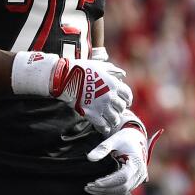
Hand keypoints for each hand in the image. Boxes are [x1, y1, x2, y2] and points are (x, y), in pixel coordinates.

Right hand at [11, 51, 131, 133]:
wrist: (66, 78)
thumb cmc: (81, 69)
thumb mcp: (99, 65)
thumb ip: (112, 70)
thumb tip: (122, 74)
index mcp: (113, 84)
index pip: (127, 94)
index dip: (127, 99)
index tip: (126, 101)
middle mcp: (110, 97)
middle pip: (121, 107)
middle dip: (119, 108)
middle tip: (115, 109)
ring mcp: (102, 107)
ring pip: (115, 119)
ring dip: (113, 119)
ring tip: (110, 119)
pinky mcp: (93, 116)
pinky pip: (104, 126)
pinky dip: (105, 128)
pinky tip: (104, 127)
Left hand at [85, 119, 162, 194]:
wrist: (136, 139)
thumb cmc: (125, 139)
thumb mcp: (114, 139)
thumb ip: (103, 148)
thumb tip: (90, 158)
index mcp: (137, 162)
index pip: (123, 177)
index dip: (109, 181)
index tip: (95, 182)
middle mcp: (140, 173)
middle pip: (123, 187)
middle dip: (105, 189)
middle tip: (88, 187)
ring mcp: (138, 179)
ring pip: (122, 191)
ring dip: (106, 192)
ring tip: (90, 188)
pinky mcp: (134, 182)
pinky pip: (122, 190)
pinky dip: (110, 190)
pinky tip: (98, 188)